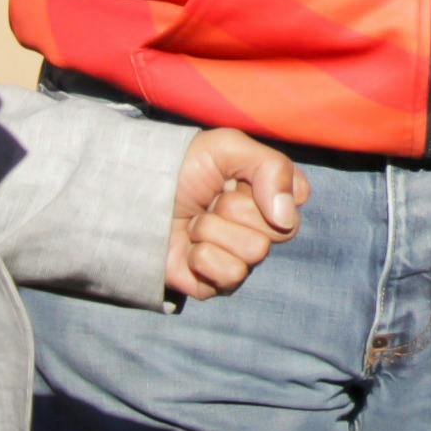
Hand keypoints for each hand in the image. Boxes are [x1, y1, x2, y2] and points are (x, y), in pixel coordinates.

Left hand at [166, 126, 309, 301]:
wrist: (134, 195)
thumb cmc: (181, 167)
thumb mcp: (227, 147)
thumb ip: (271, 168)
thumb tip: (286, 218)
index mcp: (268, 192)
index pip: (297, 196)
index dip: (266, 187)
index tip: (237, 178)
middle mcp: (261, 227)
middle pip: (279, 229)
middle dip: (234, 208)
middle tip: (210, 200)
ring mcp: (240, 257)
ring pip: (254, 253)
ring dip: (214, 232)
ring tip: (194, 223)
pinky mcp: (218, 283)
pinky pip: (230, 276)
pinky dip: (203, 257)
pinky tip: (189, 248)